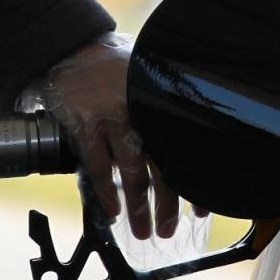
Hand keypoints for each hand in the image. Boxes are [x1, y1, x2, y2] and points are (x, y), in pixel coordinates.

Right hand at [25, 32, 200, 238]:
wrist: (77, 47)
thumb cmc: (121, 70)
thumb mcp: (152, 84)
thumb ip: (168, 112)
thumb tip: (192, 146)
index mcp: (164, 106)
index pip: (186, 151)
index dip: (195, 183)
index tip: (201, 208)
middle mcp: (144, 114)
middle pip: (163, 167)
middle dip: (168, 204)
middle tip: (169, 229)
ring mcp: (113, 119)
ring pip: (132, 173)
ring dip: (139, 207)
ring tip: (145, 231)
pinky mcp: (85, 125)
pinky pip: (97, 167)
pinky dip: (105, 193)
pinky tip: (112, 212)